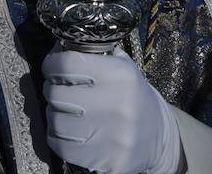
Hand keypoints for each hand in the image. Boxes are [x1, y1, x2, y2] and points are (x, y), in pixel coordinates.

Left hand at [43, 46, 179, 173]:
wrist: (159, 135)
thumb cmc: (132, 96)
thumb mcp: (121, 66)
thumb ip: (91, 55)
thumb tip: (57, 49)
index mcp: (120, 75)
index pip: (67, 64)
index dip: (52, 64)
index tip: (52, 67)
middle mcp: (118, 104)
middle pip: (56, 94)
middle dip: (51, 89)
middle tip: (58, 90)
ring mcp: (114, 136)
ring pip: (56, 122)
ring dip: (54, 115)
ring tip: (65, 112)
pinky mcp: (110, 161)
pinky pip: (63, 148)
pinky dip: (59, 138)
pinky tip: (71, 132)